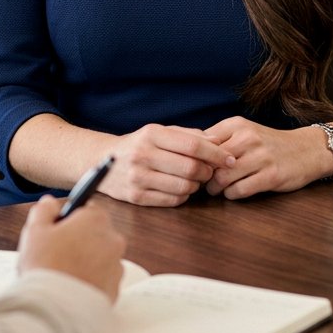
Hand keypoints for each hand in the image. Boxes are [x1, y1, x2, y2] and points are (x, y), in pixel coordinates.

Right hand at [17, 195, 125, 300]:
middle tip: (56, 254)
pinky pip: (102, 280)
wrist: (56, 309)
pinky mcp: (115, 289)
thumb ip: (44, 210)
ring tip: (63, 274)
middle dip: (80, 241)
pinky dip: (91, 282)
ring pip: (100, 258)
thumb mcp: (35, 230)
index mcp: (95, 220)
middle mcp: (112, 239)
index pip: (88, 210)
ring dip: (87, 262)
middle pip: (95, 234)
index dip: (71, 220)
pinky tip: (72, 287)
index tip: (58, 230)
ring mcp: (116, 266)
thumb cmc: (45, 266)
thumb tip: (50, 203)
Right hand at [101, 124, 236, 207]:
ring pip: (184, 187)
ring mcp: (138, 177)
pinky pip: (172, 200)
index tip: (229, 159)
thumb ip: (189, 136)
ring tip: (193, 179)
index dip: (216, 154)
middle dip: (207, 172)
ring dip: (196, 185)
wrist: (103, 160)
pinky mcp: (136, 197)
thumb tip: (218, 142)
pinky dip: (183, 195)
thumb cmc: (139, 144)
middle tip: (209, 171)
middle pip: (191, 168)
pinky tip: (180, 188)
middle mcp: (143, 155)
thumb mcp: (160, 132)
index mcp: (152, 134)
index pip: (193, 146)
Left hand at [203, 118, 315, 199]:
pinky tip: (234, 192)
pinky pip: (239, 190)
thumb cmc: (268, 144)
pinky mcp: (271, 176)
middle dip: (204, 176)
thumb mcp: (244, 132)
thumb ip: (219, 139)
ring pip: (222, 178)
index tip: (196, 167)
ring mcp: (261, 157)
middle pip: (210, 163)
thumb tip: (189, 153)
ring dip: (216, 188)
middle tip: (204, 182)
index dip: (195, 158)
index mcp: (237, 124)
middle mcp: (248, 138)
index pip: (203, 142)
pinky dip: (232, 195)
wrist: (306, 150)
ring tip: (217, 189)